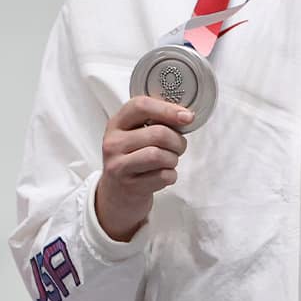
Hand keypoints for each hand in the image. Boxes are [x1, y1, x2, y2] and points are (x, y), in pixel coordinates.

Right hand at [94, 95, 192, 240]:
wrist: (116, 194)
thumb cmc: (131, 159)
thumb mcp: (133, 135)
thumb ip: (154, 122)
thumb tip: (185, 116)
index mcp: (116, 124)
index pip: (141, 106)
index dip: (168, 109)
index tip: (186, 116)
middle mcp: (113, 143)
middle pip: (158, 133)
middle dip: (177, 141)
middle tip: (178, 146)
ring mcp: (119, 166)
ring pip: (160, 156)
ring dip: (173, 159)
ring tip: (169, 161)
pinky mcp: (129, 186)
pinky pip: (163, 176)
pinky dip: (171, 176)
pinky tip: (163, 175)